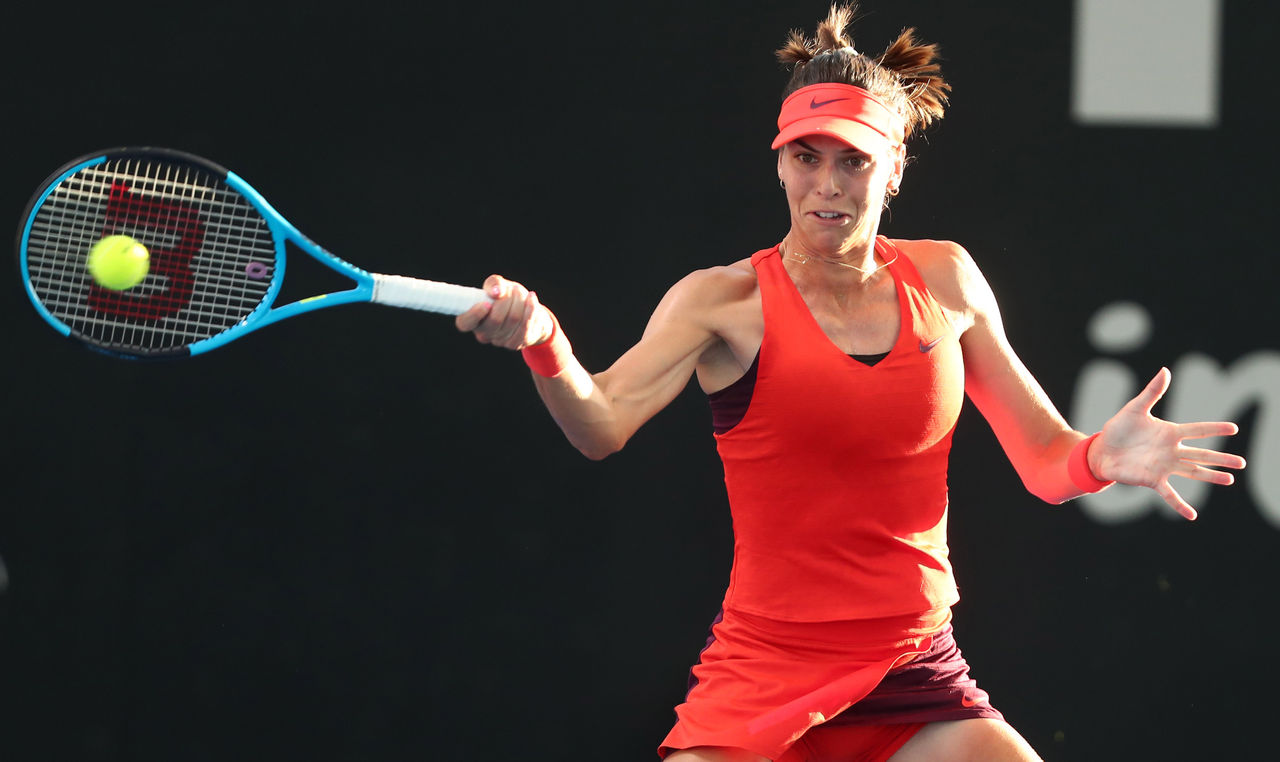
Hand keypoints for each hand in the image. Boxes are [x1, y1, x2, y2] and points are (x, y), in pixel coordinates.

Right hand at [455, 274, 554, 349]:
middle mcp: (482, 333)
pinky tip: (532, 299)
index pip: (465, 323)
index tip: (487, 303)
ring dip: (520, 302)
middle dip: (508, 299)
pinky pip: (525, 327)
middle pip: (495, 319)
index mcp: (471, 319)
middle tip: (514, 289)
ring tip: (522, 293)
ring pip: (513, 320)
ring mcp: (498, 341)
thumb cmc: (507, 296)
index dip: (475, 314)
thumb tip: (496, 292)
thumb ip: (494, 284)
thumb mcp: (498, 285)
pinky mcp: (514, 344)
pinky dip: (531, 310)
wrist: (527, 310)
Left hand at [1091, 367, 1246, 519]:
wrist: (1100, 449)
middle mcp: (1171, 451)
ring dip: (1211, 477)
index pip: (1198, 430)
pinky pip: (1169, 494)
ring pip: (1193, 472)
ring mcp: (1164, 466)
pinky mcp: (1152, 480)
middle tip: (1242, 462)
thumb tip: (1166, 370)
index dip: (1215, 428)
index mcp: (1170, 433)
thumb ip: (1152, 392)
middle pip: (1202, 454)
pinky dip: (1180, 505)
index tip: (1234, 428)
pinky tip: (1192, 515)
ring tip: (1230, 480)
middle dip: (1221, 458)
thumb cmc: (1119, 428)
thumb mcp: (1135, 408)